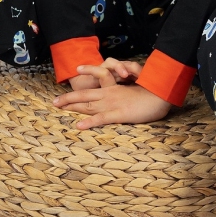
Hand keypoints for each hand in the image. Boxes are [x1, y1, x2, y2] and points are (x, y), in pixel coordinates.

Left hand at [54, 64, 170, 129]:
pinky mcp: (120, 114)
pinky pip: (102, 118)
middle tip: (53, 102)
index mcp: (113, 90)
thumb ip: (125, 95)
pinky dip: (90, 122)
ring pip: (88, 104)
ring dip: (72, 106)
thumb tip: (120, 100)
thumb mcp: (135, 94)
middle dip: (68, 99)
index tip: (66, 94)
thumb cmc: (152, 94)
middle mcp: (110, 95)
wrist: (162, 94)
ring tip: (58, 107)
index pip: (92, 91)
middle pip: (85, 95)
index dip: (79, 92)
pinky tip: (78, 126)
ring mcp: (113, 103)